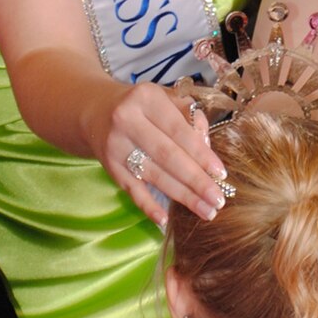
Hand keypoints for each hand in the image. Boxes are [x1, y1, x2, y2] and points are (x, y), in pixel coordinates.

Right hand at [91, 80, 227, 227]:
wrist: (96, 111)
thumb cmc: (143, 106)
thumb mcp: (165, 98)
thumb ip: (190, 117)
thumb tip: (207, 150)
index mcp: (146, 98)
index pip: (179, 130)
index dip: (201, 154)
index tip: (221, 174)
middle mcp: (127, 120)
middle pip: (167, 156)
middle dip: (196, 181)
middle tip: (218, 200)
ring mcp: (116, 146)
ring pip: (154, 175)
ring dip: (182, 196)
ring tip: (206, 211)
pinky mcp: (110, 167)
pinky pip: (132, 190)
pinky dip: (148, 206)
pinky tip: (165, 219)